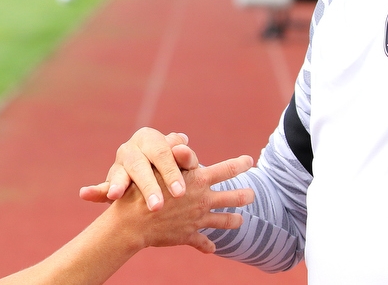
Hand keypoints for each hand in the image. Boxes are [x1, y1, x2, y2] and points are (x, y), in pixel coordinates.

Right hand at [79, 128, 197, 209]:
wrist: (161, 172)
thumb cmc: (178, 166)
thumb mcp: (185, 162)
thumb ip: (185, 157)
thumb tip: (182, 150)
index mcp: (149, 138)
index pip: (161, 153)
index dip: (170, 172)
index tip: (180, 193)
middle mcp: (131, 148)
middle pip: (139, 165)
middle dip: (148, 186)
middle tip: (157, 206)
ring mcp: (119, 164)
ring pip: (119, 174)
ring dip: (118, 186)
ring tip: (114, 194)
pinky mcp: (111, 181)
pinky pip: (101, 186)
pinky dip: (94, 191)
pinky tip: (85, 194)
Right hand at [117, 153, 254, 253]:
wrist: (134, 220)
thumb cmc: (143, 187)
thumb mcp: (160, 165)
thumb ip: (176, 155)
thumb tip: (184, 139)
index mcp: (198, 180)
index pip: (225, 169)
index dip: (239, 164)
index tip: (249, 160)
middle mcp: (202, 200)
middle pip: (231, 198)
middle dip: (243, 195)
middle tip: (252, 194)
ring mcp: (197, 219)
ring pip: (222, 221)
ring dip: (233, 220)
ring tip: (241, 220)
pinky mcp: (188, 235)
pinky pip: (202, 242)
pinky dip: (207, 246)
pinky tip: (212, 248)